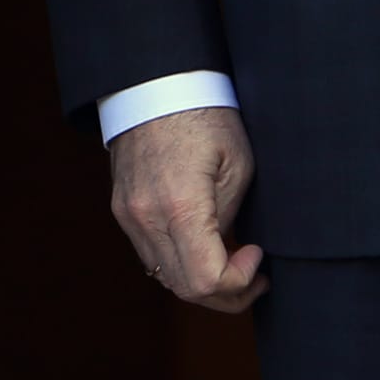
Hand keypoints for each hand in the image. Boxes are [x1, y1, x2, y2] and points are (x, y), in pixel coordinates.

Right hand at [110, 105, 262, 310]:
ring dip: (202, 281)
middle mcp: (146, 217)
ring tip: (232, 262)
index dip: (238, 283)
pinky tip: (204, 246)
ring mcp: (128, 215)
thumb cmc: (205, 117)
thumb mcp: (237, 166)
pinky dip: (180, 263)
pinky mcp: (122, 209)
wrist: (155, 85)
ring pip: (166, 277)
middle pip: (184, 289)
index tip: (257, 257)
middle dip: (226, 293)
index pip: (205, 281)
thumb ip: (231, 220)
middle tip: (254, 274)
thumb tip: (231, 253)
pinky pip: (151, 256)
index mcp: (179, 205)